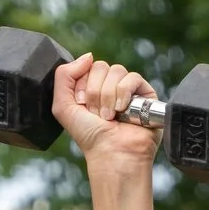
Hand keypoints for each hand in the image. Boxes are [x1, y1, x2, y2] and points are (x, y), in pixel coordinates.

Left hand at [49, 52, 159, 175]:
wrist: (111, 153)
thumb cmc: (89, 136)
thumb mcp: (63, 106)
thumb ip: (64, 75)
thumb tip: (88, 56)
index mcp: (92, 87)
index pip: (86, 66)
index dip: (82, 85)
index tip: (83, 105)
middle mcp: (110, 87)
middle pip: (100, 66)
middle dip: (95, 92)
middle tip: (98, 114)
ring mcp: (129, 90)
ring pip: (116, 71)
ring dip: (108, 96)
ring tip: (110, 116)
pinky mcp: (145, 94)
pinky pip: (133, 77)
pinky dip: (124, 93)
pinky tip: (123, 110)